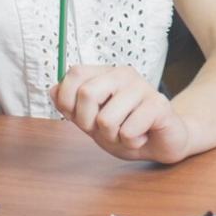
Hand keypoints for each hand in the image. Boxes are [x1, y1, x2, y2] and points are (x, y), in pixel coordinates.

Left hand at [52, 65, 191, 162]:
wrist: (162, 142)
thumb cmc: (127, 129)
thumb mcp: (93, 121)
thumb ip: (72, 107)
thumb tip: (52, 90)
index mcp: (106, 74)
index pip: (74, 73)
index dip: (68, 101)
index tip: (82, 117)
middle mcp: (123, 74)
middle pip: (87, 93)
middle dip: (88, 123)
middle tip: (104, 129)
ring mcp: (142, 87)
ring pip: (106, 119)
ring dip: (112, 137)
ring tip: (126, 133)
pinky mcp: (158, 104)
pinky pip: (129, 131)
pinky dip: (131, 142)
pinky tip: (142, 136)